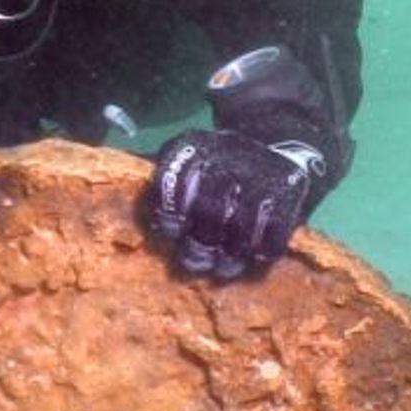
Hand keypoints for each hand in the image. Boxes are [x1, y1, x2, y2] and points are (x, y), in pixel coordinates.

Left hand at [147, 128, 312, 279]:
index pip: (174, 179)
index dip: (169, 210)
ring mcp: (260, 173)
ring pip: (241, 223)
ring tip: (222, 268)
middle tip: (194, 261)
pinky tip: (252, 259)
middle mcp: (226, 155)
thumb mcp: (188, 156)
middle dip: (200, 242)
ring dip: (230, 252)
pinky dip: (262, 249)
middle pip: (209, 207)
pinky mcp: (287, 191)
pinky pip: (273, 230)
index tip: (170, 233)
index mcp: (193, 147)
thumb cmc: (218, 162)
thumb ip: (163, 180)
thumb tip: (123, 196)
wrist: (277, 142)